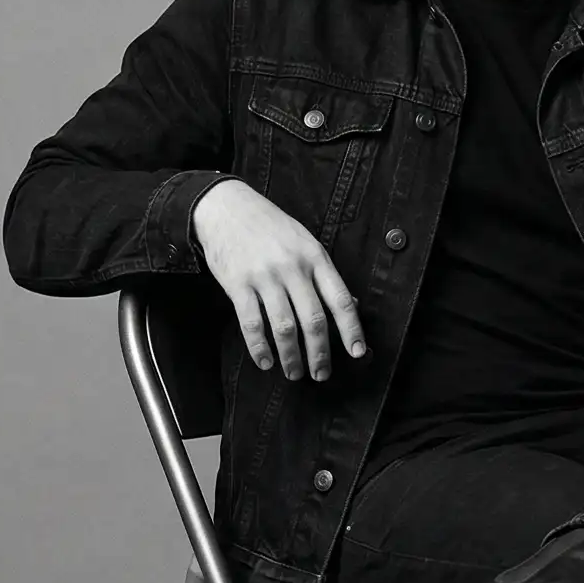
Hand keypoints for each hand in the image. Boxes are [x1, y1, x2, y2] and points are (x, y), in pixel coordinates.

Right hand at [190, 179, 367, 380]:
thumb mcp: (305, 241)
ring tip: (294, 373)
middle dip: (320, 353)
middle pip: (313, 320)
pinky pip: (252, 324)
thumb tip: (350, 306)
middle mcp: (293, 267)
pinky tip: (265, 361)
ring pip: (284, 327)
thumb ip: (324, 273)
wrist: (226, 208)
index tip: (357, 353)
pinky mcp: (238, 284)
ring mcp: (264, 276)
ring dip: (291, 357)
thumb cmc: (270, 228)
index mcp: (315, 257)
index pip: (340, 299)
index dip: (351, 329)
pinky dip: (259, 348)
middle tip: (321, 374)